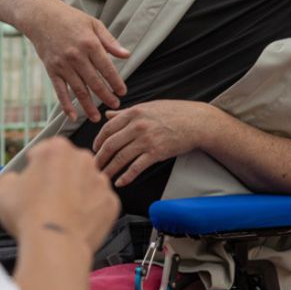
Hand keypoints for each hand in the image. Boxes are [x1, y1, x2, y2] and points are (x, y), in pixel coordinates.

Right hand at [0, 137, 119, 255]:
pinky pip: (99, 205)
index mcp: (57, 149)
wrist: (54, 245)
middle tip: (46, 200)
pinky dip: (89, 213)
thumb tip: (12, 181)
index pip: (45, 152)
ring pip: (86, 185)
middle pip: (69, 166)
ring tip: (61, 215)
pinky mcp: (111, 203)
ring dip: (76, 195)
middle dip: (59, 179)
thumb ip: (7, 178)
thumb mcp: (1, 191)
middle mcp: (83, 159)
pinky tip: (74, 224)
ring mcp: (100, 181)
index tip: (32, 182)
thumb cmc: (28, 215)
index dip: (36, 168)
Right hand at [25, 0, 129, 121]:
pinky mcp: (51, 70)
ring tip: (96, 118)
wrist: (41, 16)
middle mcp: (76, 56)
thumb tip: (127, 55)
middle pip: (94, 82)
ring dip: (88, 106)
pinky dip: (66, 105)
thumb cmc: (70, 18)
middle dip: (106, 96)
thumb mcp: (94, 24)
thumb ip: (110, 42)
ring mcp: (63, 65)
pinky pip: (60, 91)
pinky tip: (72, 116)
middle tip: (115, 106)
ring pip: (78, 90)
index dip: (116, 82)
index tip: (123, 92)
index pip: (107, 68)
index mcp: (90, 44)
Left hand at [93, 101, 216, 186]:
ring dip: (109, 169)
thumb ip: (125, 112)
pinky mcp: (156, 153)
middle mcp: (138, 126)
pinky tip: (120, 182)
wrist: (196, 122)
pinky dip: (126, 177)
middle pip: (110, 145)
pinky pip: (136, 167)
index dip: (98, 141)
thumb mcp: (147, 107)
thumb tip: (108, 115)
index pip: (107, 129)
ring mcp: (147, 140)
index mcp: (133, 113)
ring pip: (121, 157)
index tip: (94, 150)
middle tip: (93, 167)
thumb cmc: (173, 113)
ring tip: (102, 177)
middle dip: (99, 158)